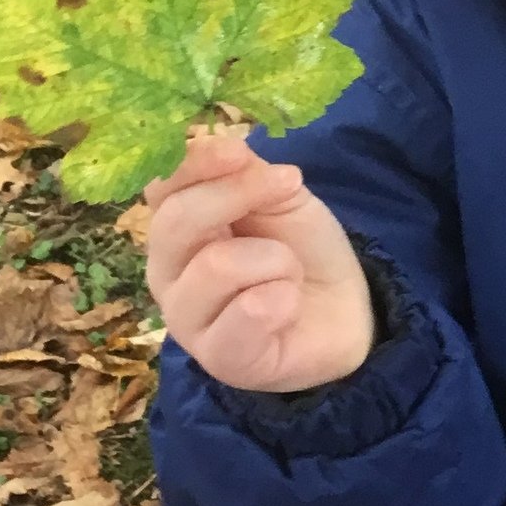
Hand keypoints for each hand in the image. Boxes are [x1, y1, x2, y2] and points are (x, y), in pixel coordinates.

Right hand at [146, 134, 374, 393]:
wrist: (345, 310)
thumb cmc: (301, 250)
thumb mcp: (278, 196)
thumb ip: (243, 171)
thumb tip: (223, 146)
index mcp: (174, 229)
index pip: (159, 187)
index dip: (197, 163)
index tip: (239, 151)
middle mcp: (166, 273)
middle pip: (175, 222)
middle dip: (239, 197)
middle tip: (289, 188)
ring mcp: (186, 321)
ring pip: (217, 267)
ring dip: (275, 259)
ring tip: (289, 273)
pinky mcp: (220, 359)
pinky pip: (247, 314)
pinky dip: (283, 299)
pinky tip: (289, 306)